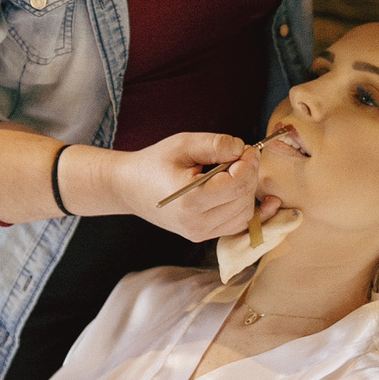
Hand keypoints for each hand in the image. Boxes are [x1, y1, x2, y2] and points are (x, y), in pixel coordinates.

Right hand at [113, 133, 281, 240]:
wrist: (129, 187)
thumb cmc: (154, 163)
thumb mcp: (183, 144)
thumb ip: (215, 144)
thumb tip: (243, 150)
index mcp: (190, 201)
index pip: (238, 184)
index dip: (249, 164)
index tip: (248, 149)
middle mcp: (196, 223)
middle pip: (244, 200)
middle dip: (249, 175)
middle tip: (240, 156)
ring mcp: (199, 233)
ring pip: (244, 215)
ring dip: (246, 191)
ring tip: (232, 171)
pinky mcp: (202, 236)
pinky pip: (236, 224)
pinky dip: (242, 206)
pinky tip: (239, 189)